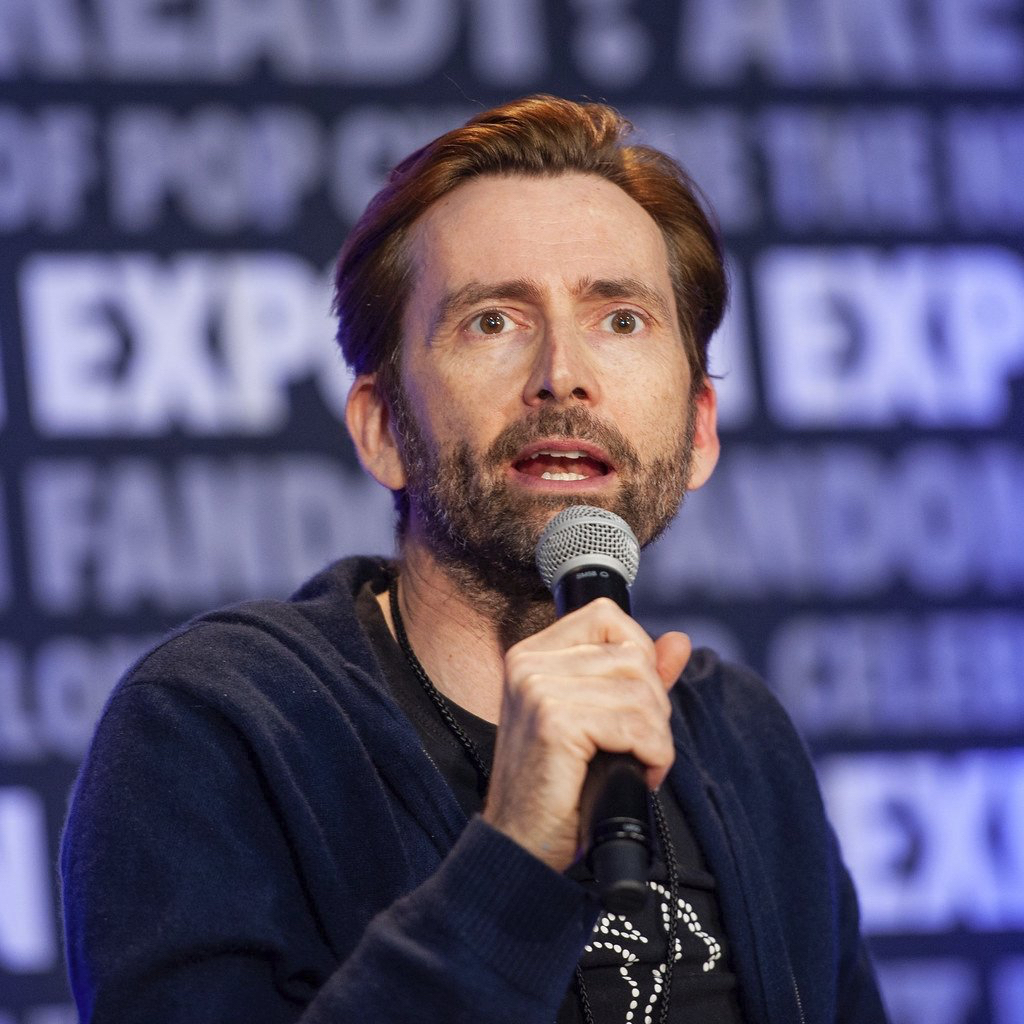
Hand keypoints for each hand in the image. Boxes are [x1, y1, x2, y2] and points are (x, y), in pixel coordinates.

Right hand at [481, 598, 690, 872]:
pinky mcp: (555, 722)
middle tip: (635, 746)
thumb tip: (679, 641)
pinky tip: (635, 776)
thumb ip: (638, 676)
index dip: (637, 655)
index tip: (632, 703)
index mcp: (532, 654)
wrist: (521, 844)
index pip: (606, 616)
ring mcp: (538, 689)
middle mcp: (529, 663)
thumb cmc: (558, 786)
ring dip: (654, 737)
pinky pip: (636, 726)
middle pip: (632, 656)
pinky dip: (652, 755)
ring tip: (633, 762)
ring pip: (640, 692)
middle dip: (652, 706)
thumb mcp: (598, 720)